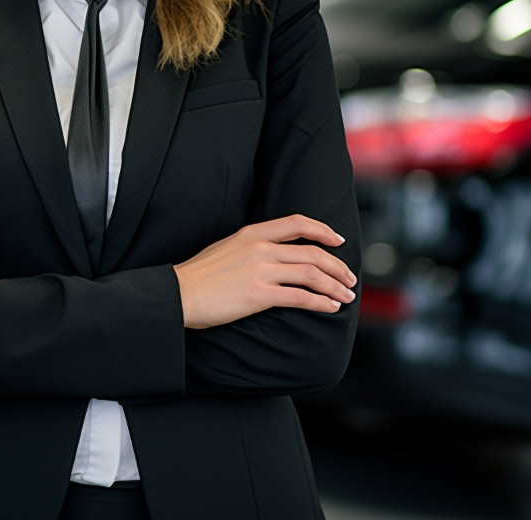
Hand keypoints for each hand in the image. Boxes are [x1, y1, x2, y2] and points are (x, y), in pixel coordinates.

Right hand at [172, 215, 355, 329]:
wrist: (180, 293)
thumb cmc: (200, 275)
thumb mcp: (227, 248)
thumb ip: (253, 247)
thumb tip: (277, 256)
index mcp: (252, 233)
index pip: (296, 223)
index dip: (322, 230)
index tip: (338, 240)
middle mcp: (259, 248)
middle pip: (311, 252)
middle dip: (337, 266)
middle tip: (350, 278)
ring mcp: (260, 270)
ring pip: (311, 274)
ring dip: (335, 286)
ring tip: (347, 295)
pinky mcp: (259, 295)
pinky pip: (300, 297)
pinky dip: (321, 302)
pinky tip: (330, 307)